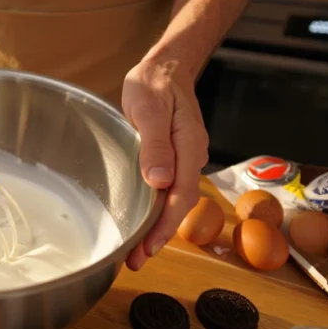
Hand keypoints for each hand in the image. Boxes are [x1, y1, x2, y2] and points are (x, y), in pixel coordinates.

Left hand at [121, 58, 208, 270]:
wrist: (166, 67)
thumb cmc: (155, 83)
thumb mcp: (150, 108)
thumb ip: (154, 144)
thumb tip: (160, 181)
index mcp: (189, 146)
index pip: (181, 195)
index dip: (165, 225)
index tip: (148, 247)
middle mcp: (191, 157)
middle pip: (179, 204)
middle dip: (159, 235)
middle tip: (136, 260)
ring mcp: (184, 158)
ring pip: (173, 200)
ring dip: (157, 226)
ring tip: (136, 251)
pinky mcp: (174, 158)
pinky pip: (168, 189)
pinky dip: (156, 209)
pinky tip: (142, 222)